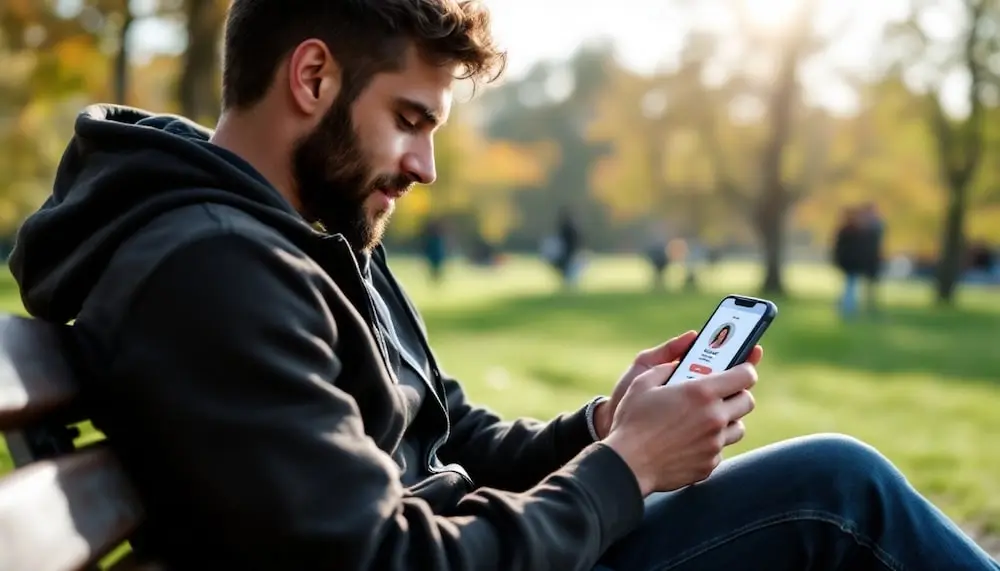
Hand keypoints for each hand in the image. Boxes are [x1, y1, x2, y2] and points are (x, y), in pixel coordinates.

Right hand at [603, 363, 757, 495]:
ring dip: (728, 420)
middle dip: (738, 394)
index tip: (740, 369)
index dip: (745, 369)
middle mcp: (714, 417)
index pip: (745, 375)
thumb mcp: (643, 383)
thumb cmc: (632, 421)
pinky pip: (720, 450)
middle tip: (722, 394)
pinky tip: (691, 441)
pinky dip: (711, 444)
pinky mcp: (709, 464)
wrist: (628, 464)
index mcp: (701, 392)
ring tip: (707, 419)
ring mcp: (714, 444)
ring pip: (738, 428)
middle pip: (747, 402)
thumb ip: (665, 368)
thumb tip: (677, 365)